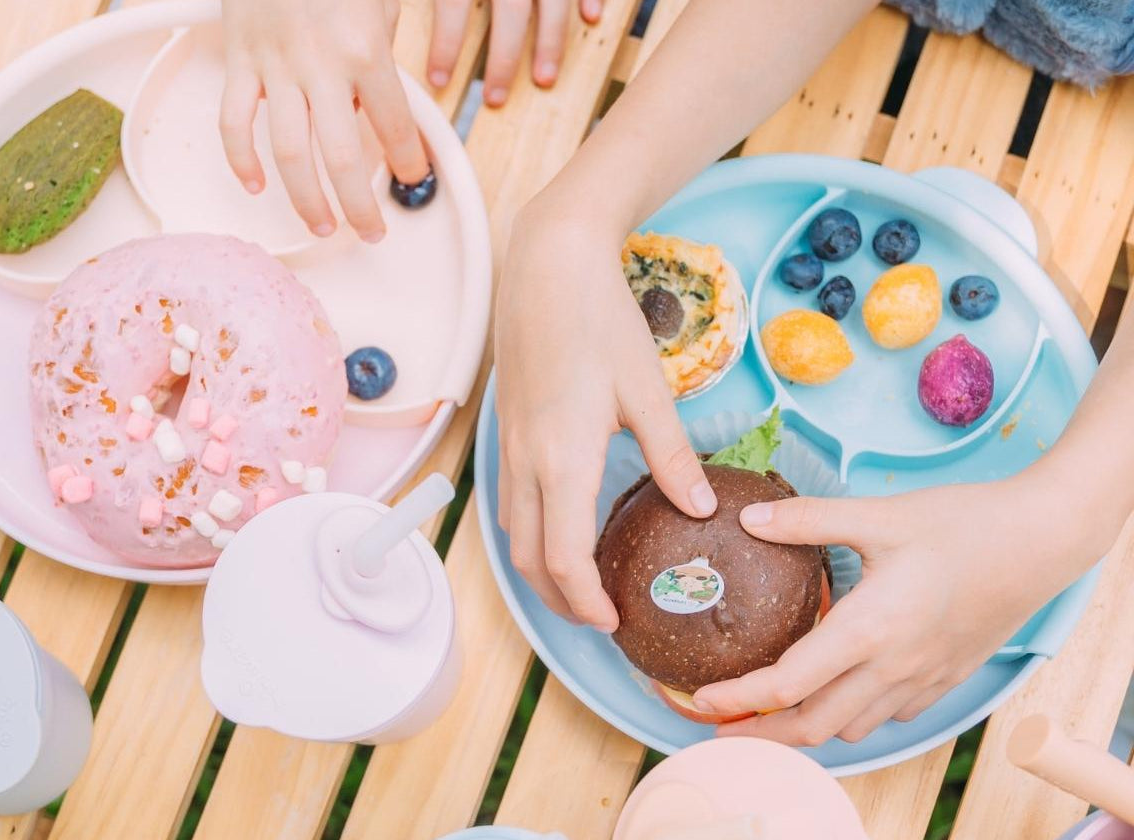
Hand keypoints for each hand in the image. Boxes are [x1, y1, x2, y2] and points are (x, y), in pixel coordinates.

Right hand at [220, 0, 429, 241]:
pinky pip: (234, 120)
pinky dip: (240, 158)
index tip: (413, 180)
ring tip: (322, 225)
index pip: (393, 126)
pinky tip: (255, 185)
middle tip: (371, 233)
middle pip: (340, 157)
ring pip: (288, 151)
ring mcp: (274, 66)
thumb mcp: (381, 2)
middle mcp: (319, 65)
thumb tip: (385, 113)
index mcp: (364, 49)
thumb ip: (385, 58)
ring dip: (305, 198)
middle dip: (358, 205)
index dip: (408, 163)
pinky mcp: (238, 60)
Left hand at [428, 0, 602, 105]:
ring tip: (544, 79)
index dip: (445, 44)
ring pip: (552, 1)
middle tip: (493, 100)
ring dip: (550, 42)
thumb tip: (399, 12)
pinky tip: (592, 17)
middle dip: (503, 60)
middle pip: (510, 12)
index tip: (438, 82)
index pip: (453, 4)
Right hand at [494, 199, 716, 630]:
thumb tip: (700, 509)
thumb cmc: (599, 321)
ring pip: (511, 531)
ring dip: (539, 568)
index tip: (614, 622)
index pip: (563, 558)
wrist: (547, 265)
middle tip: (599, 616)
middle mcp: (525, 461)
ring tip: (580, 581)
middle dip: (558, 599)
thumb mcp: (648, 391)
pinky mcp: (506, 427)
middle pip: (526, 558)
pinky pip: (508, 499)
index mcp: (563, 459)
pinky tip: (561, 522)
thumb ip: (672, 457)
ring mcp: (509, 444)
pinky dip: (530, 531)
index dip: (585, 601)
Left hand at [692, 477, 1098, 744]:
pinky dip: (853, 714)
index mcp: (869, 629)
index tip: (701, 701)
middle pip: (814, 726)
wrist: (1042, 541)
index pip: (787, 684)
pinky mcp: (945, 678)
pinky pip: (889, 715)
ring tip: (772, 708)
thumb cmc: (962, 524)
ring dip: (807, 726)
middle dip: (761, 734)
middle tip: (720, 725)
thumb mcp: (879, 515)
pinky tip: (840, 688)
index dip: (738, 699)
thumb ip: (807, 520)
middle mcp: (893, 667)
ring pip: (852, 728)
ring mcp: (922, 679)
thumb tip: (747, 519)